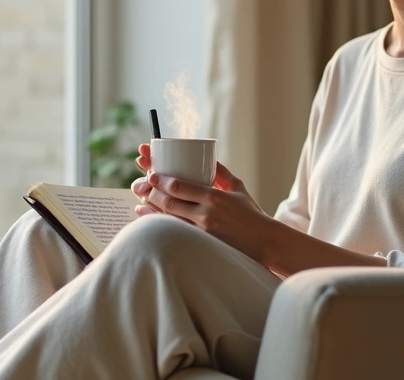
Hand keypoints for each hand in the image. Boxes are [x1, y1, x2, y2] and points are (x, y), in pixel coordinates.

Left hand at [132, 146, 273, 261]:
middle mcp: (205, 214)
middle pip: (170, 202)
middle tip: (140, 185)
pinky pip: (176, 232)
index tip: (151, 174)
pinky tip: (149, 219)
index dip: (161, 180)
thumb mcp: (238, 188)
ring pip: (169, 218)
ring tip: (140, 201)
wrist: (263, 242)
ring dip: (151, 209)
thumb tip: (209, 159)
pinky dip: (160, 224)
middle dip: (151, 193)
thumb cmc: (251, 214)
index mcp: (213, 197)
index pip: (180, 186)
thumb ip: (221, 173)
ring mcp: (202, 231)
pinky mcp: (202, 244)